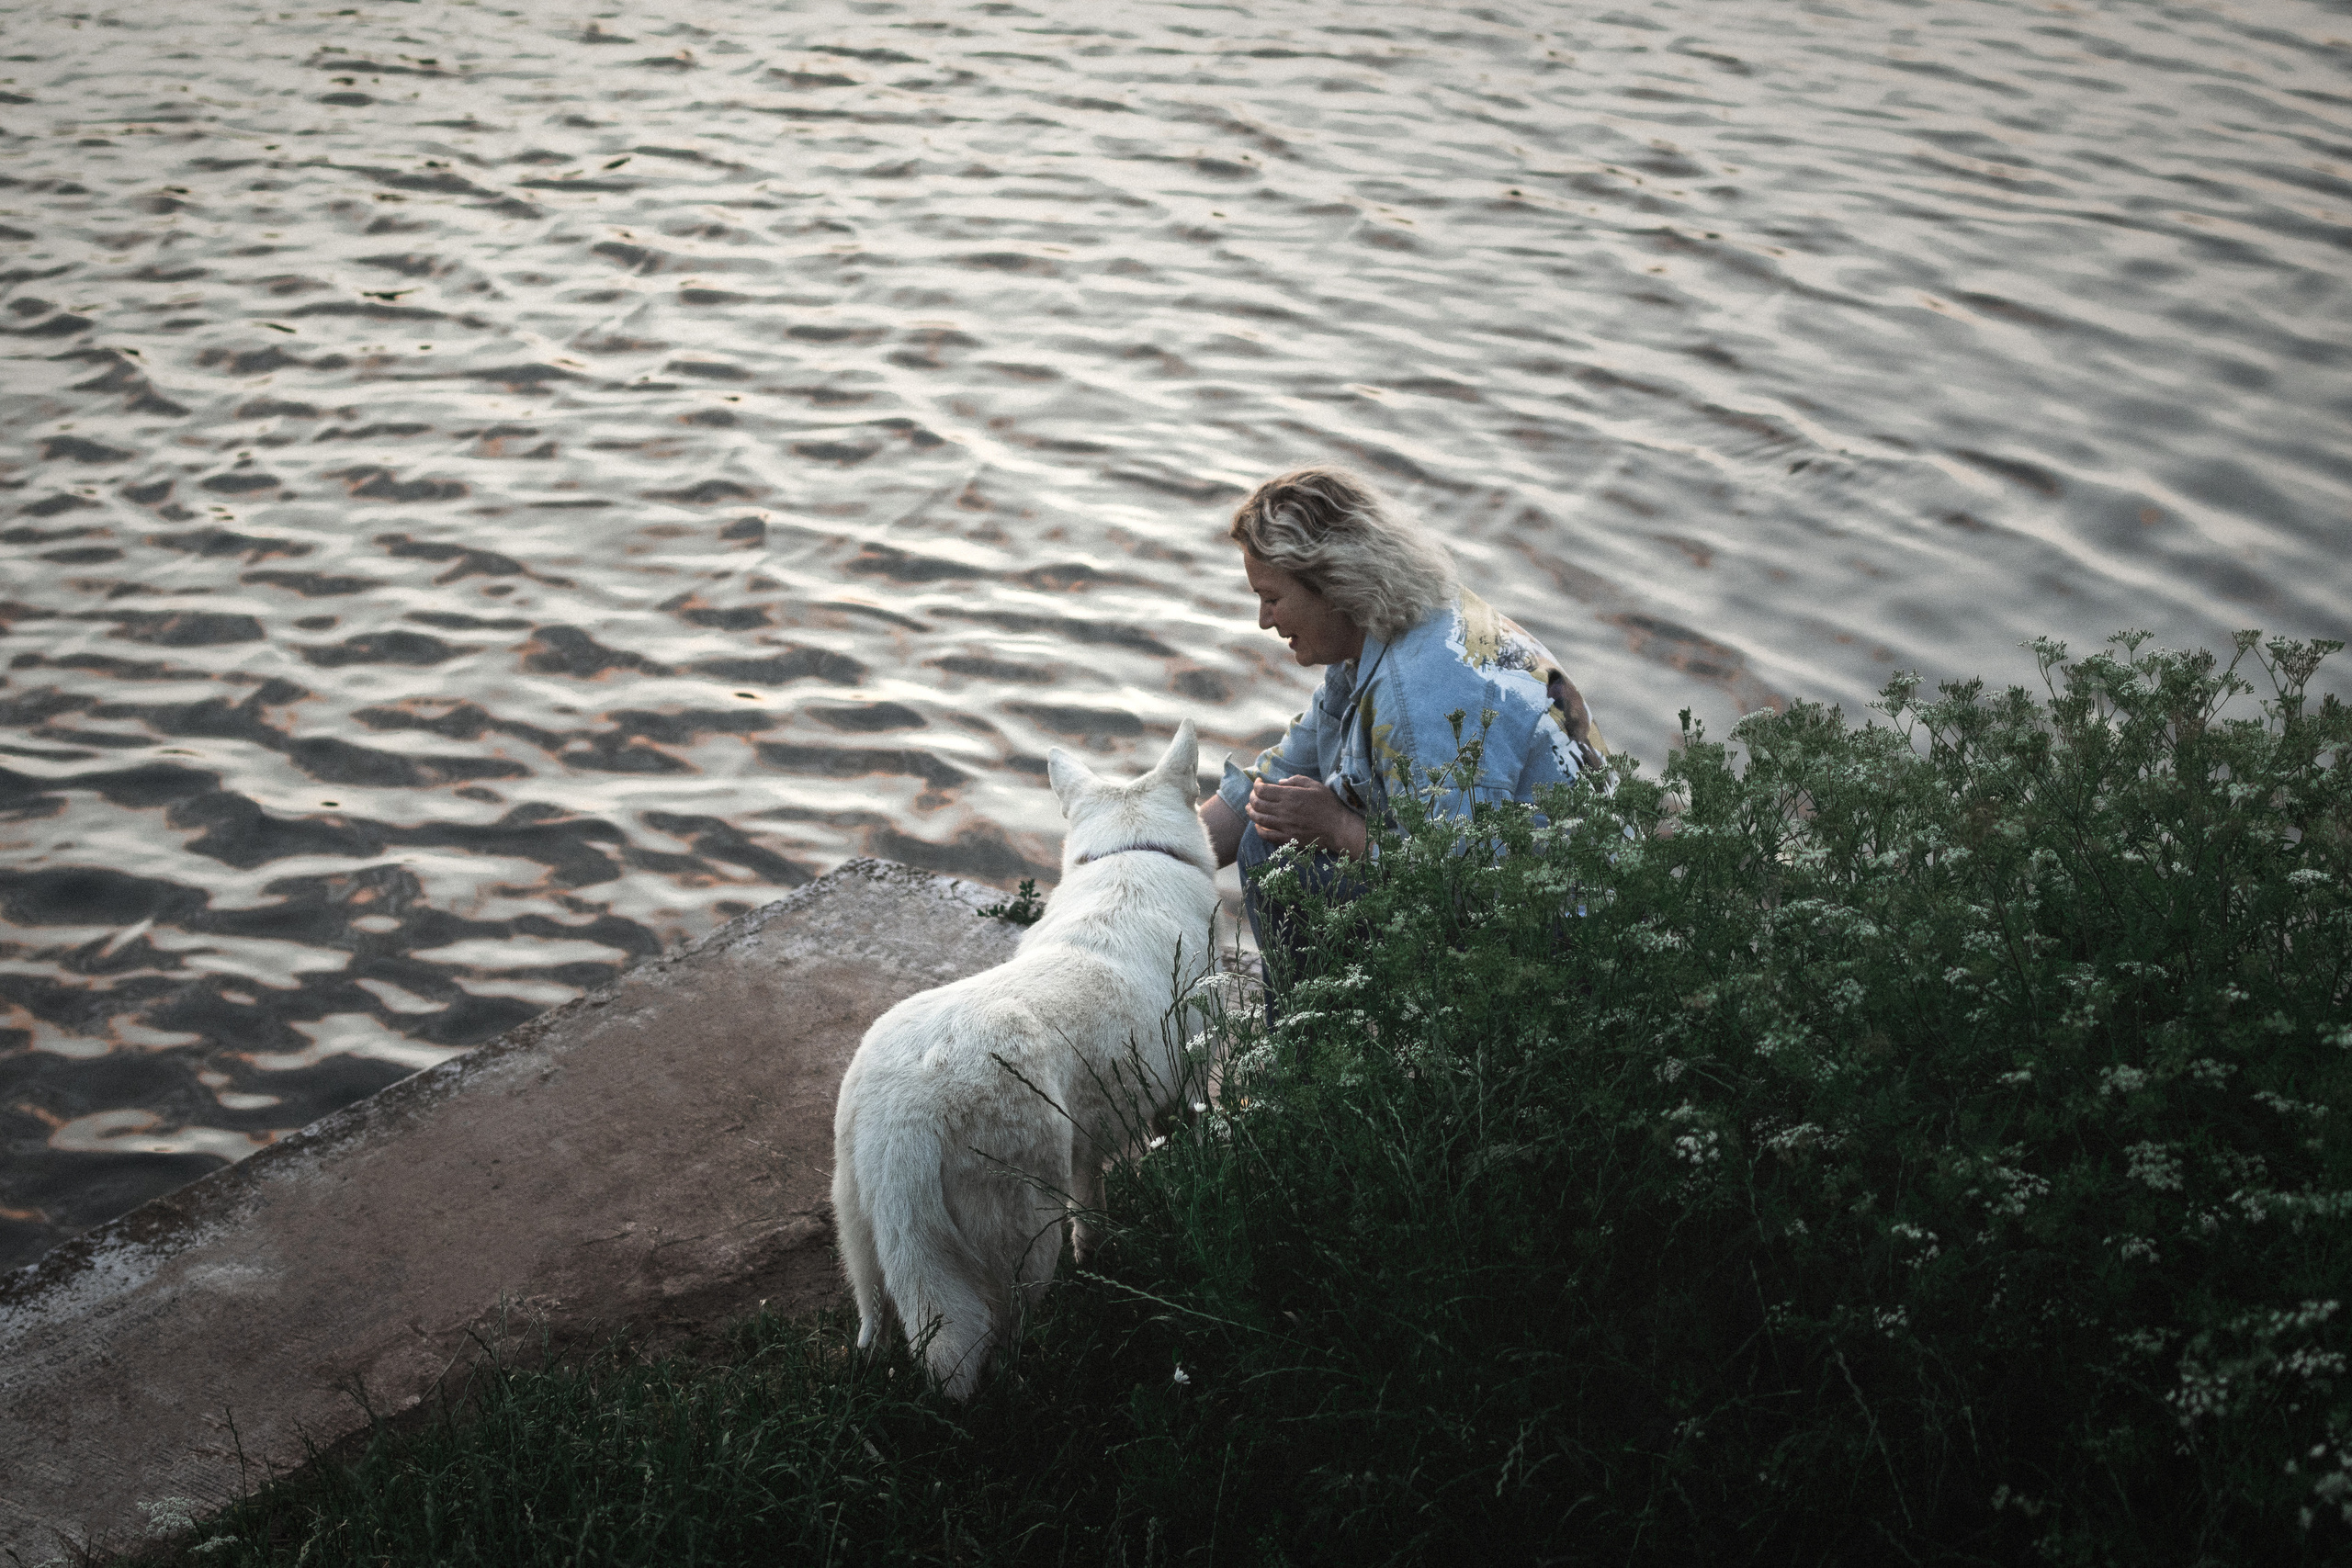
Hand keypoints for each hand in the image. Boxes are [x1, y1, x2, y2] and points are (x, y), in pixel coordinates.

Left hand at [1247, 775, 1366, 858]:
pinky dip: (1258, 830)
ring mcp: (1284, 826)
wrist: (1338, 828)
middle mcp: (1283, 811)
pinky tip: (1258, 826)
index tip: (1258, 782)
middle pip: (1257, 803)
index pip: (1262, 790)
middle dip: (1251, 797)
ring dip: (1251, 812)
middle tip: (1253, 795)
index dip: (1256, 785)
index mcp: (1289, 796)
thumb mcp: (1315, 785)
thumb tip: (1279, 782)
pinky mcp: (1287, 839)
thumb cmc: (1329, 805)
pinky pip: (1266, 835)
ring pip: (1258, 819)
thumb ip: (1296, 780)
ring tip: (1250, 808)